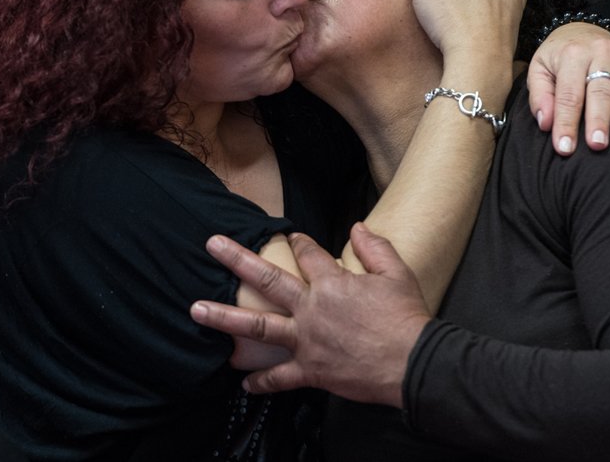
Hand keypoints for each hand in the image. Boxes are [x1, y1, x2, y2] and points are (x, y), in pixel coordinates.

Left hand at [191, 223, 431, 407]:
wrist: (412, 363)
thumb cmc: (406, 318)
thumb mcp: (396, 274)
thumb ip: (375, 247)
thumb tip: (357, 226)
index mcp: (332, 283)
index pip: (307, 253)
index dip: (298, 241)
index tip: (289, 234)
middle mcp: (312, 308)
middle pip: (267, 278)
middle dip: (237, 259)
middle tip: (212, 245)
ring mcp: (307, 340)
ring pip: (258, 325)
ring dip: (224, 317)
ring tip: (196, 310)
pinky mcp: (310, 370)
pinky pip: (280, 377)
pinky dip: (261, 381)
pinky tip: (244, 383)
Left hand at [528, 22, 609, 153]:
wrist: (582, 29)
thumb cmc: (557, 58)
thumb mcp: (539, 69)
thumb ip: (540, 95)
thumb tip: (546, 124)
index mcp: (573, 54)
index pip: (569, 94)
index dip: (566, 122)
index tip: (564, 148)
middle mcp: (602, 55)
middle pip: (601, 91)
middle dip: (599, 119)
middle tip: (598, 145)